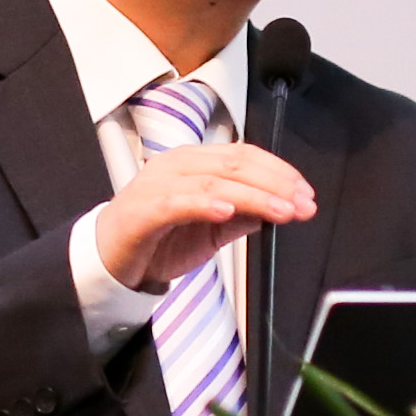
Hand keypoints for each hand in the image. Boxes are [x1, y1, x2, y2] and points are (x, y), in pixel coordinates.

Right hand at [98, 141, 316, 292]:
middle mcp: (177, 165)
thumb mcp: (211, 229)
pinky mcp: (144, 210)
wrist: (109, 260)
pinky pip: (178, 202)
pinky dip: (206, 204)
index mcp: (194, 163)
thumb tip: (279, 209)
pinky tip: (229, 211)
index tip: (305, 193)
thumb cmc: (158, 240)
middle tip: (303, 203)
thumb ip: (242, 217)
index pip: (244, 155)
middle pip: (235, 165)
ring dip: (254, 196)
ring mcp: (158, 184)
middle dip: (275, 184)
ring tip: (281, 210)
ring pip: (214, 182)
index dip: (279, 171)